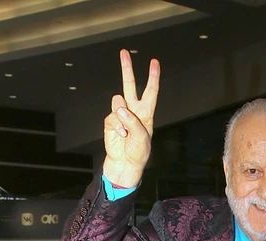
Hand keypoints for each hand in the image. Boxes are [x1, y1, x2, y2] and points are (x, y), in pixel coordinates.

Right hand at [103, 51, 159, 187]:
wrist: (125, 163)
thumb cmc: (138, 152)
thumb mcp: (142, 138)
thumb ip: (133, 122)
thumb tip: (120, 108)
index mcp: (146, 112)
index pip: (150, 91)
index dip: (153, 77)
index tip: (154, 62)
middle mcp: (133, 110)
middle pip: (129, 85)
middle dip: (127, 68)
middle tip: (124, 52)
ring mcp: (121, 114)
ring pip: (118, 101)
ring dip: (122, 115)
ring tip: (126, 131)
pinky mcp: (111, 120)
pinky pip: (112, 116)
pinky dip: (116, 126)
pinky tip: (121, 135)